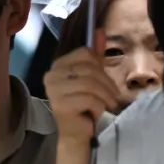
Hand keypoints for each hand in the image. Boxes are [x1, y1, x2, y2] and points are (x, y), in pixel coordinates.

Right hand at [43, 30, 118, 144]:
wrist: (76, 133)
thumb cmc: (85, 105)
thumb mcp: (93, 77)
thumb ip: (95, 55)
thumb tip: (99, 30)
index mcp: (57, 66)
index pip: (85, 53)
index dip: (100, 66)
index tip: (106, 82)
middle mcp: (51, 76)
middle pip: (89, 68)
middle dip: (107, 83)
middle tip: (112, 97)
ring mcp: (54, 90)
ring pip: (90, 83)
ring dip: (105, 96)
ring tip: (108, 104)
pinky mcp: (60, 105)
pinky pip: (89, 98)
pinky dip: (99, 106)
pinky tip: (95, 113)